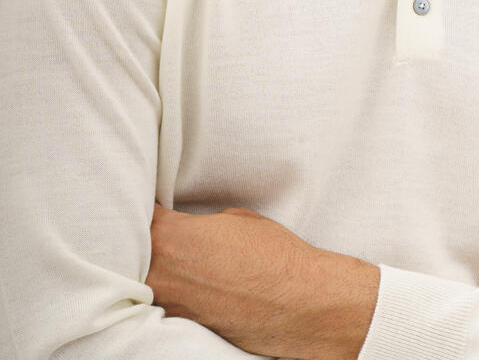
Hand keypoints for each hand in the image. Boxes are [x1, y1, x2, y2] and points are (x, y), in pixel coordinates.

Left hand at [146, 201, 319, 355]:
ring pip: (142, 281)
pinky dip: (170, 290)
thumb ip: (200, 223)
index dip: (143, 205)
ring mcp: (169, 305)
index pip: (139, 216)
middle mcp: (161, 274)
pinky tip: (188, 281)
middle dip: (141, 238)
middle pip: (130, 251)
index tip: (150, 201)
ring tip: (174, 256)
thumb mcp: (235, 219)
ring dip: (154, 267)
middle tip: (154, 226)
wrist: (298, 301)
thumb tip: (191, 230)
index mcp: (171, 237)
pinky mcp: (183, 327)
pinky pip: (163, 302)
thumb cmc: (273, 255)